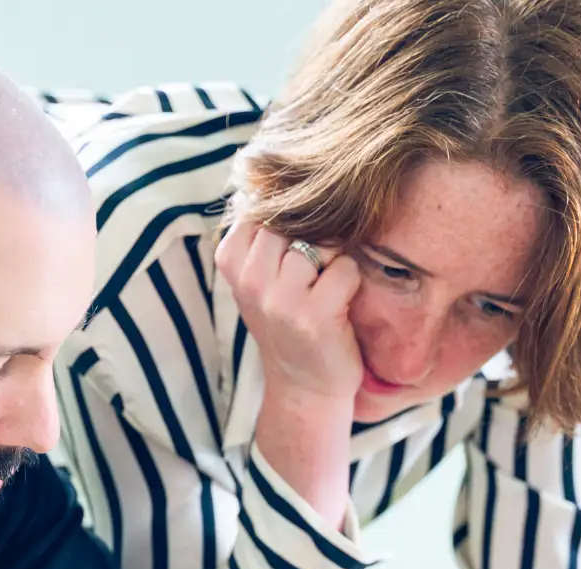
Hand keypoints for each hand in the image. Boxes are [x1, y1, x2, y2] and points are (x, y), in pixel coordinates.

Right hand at [213, 214, 363, 405]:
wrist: (304, 387)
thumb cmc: (289, 321)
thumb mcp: (261, 274)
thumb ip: (264, 229)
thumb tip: (276, 169)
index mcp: (231, 260)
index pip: (266, 202)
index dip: (290, 216)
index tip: (294, 246)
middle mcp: (250, 278)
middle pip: (294, 218)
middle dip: (314, 236)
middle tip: (314, 272)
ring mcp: (280, 298)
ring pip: (320, 241)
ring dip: (333, 260)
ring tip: (325, 289)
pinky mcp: (314, 316)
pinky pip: (345, 268)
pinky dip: (350, 282)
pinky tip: (338, 305)